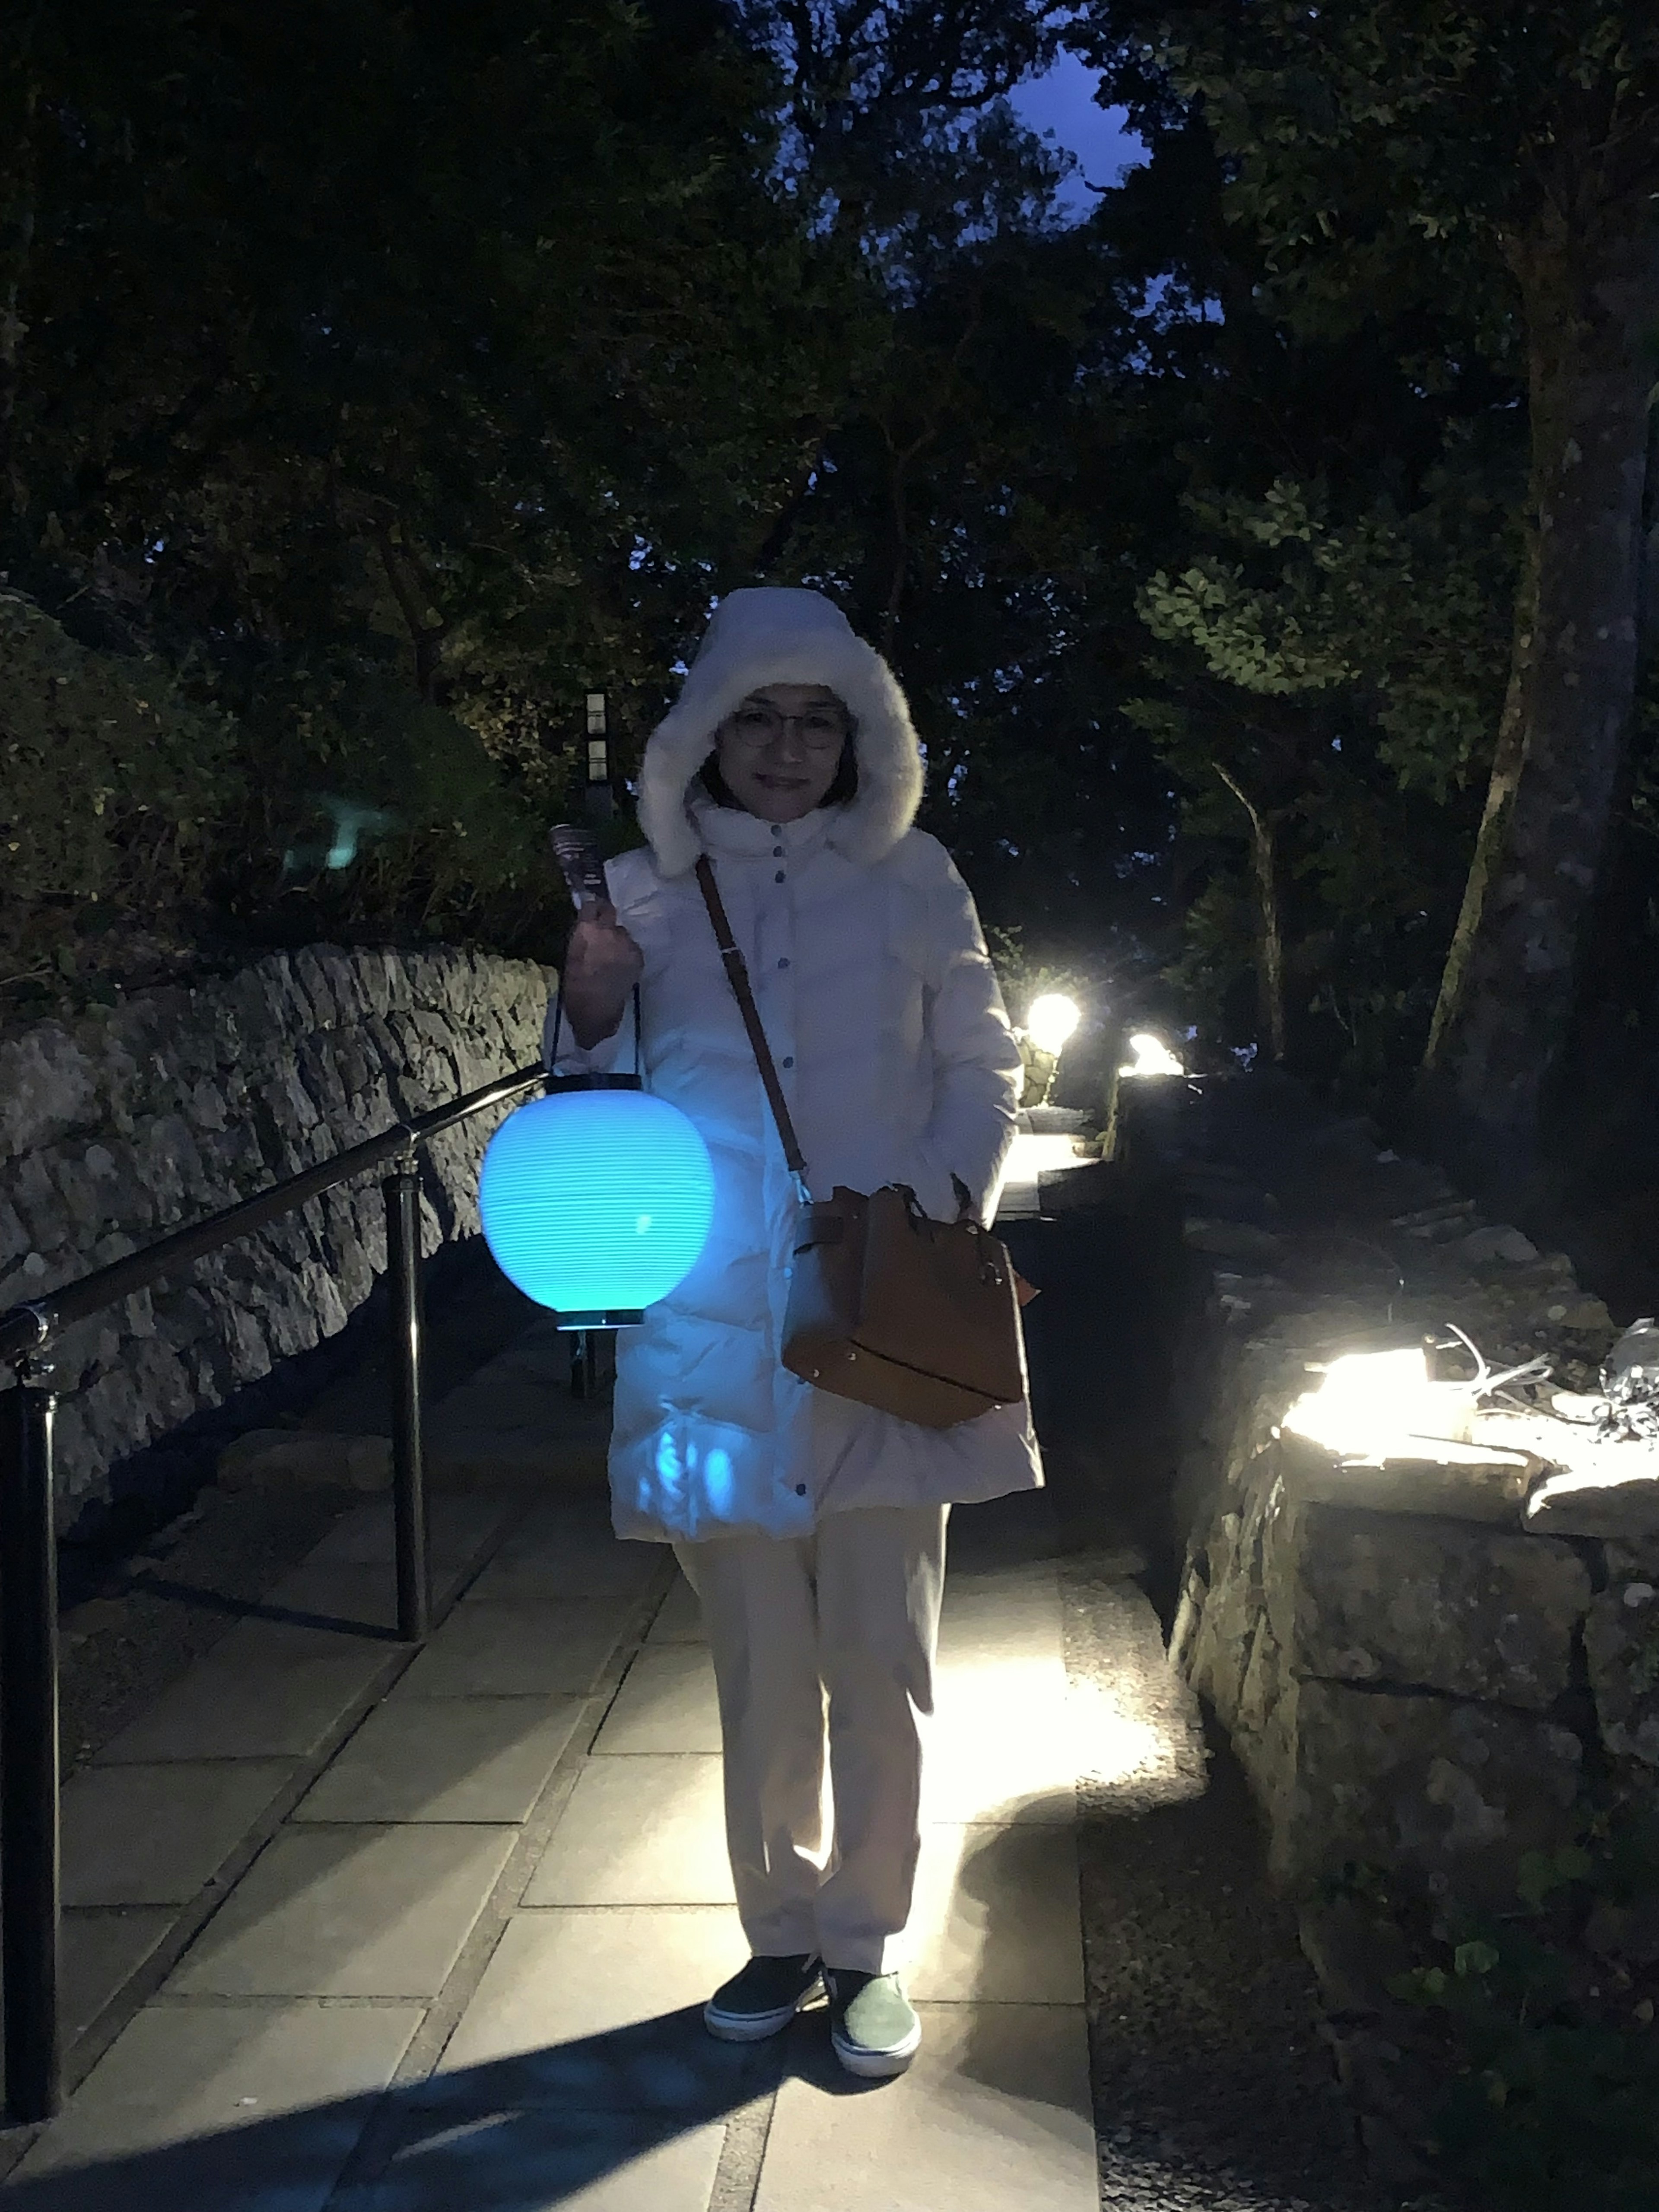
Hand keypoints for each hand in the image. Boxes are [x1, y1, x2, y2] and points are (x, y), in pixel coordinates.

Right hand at [561, 898, 643, 1048]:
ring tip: (612, 954)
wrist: (596, 1008)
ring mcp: (626, 942)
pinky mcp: (638, 955)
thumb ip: (582, 935)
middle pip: (610, 911)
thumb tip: (587, 923)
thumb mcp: (571, 954)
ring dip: (617, 938)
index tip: (592, 909)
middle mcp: (609, 930)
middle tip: (603, 927)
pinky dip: (627, 952)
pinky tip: (620, 966)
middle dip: (606, 916)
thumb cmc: (575, 984)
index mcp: (587, 929)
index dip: (593, 907)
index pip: (592, 904)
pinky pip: (632, 947)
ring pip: (622, 932)